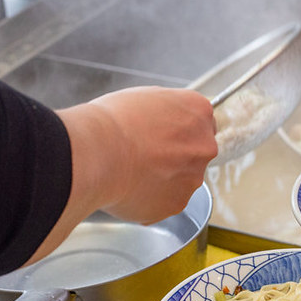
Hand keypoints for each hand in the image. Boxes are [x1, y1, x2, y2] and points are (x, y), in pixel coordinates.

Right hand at [58, 86, 217, 223]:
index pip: (200, 124)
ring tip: (130, 173)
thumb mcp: (145, 97)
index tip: (162, 137)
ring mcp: (193, 177)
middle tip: (142, 156)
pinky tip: (129, 188)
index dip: (178, 132)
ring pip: (181, 180)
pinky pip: (165, 201)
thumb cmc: (112, 121)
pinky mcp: (178, 203)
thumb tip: (166, 120)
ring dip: (162, 179)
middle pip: (194, 154)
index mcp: (199, 113)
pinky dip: (150, 199)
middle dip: (173, 157)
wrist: (96, 152)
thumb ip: (168, 111)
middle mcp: (204, 146)